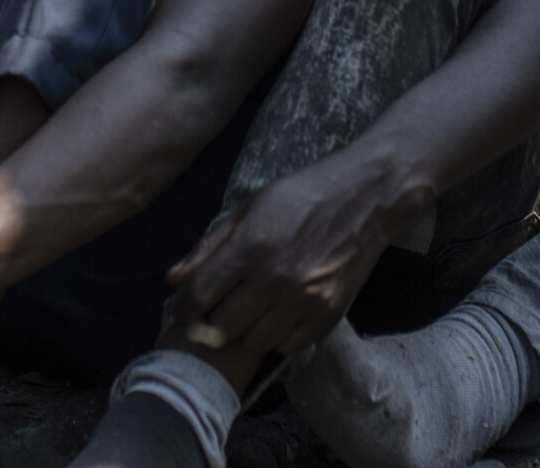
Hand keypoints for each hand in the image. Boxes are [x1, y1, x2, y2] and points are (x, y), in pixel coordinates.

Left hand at [165, 159, 402, 362]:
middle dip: (206, 323)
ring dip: (240, 332)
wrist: (366, 198)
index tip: (182, 306)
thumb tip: (173, 278)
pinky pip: (286, 346)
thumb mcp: (251, 207)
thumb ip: (210, 245)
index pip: (199, 295)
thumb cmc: (303, 194)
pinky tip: (272, 316)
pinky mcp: (327, 315)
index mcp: (251, 246)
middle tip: (209, 313)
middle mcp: (275, 279)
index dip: (182, 306)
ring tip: (243, 313)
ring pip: (251, 341)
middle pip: (221, 326)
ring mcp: (303, 301)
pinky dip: (273, 337)